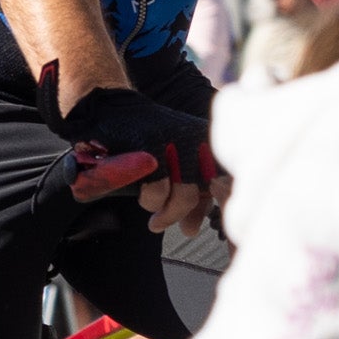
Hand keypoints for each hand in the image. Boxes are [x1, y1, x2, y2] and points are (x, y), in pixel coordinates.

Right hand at [59, 83, 218, 227]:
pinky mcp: (153, 145)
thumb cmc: (145, 140)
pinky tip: (143, 196)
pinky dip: (149, 200)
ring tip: (150, 208)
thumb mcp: (177, 166)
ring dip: (165, 211)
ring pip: (184, 196)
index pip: (226, 183)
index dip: (210, 204)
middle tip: (161, 222)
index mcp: (212, 142)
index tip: (191, 217)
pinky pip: (158, 189)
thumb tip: (191, 230)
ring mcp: (178, 141)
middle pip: (206, 192)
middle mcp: (202, 139)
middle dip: (182, 213)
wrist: (112, 108)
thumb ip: (192, 194)